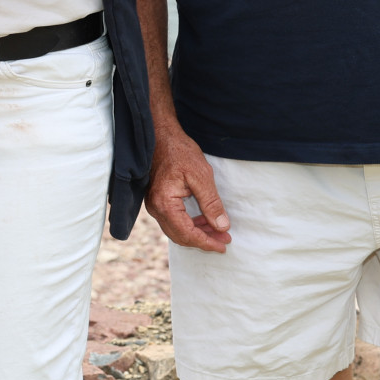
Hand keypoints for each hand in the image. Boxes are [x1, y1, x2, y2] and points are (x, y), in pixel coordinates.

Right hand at [147, 124, 232, 251]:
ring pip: (176, 230)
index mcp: (165, 203)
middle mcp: (155, 208)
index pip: (188, 234)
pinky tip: (203, 219)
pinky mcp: (157, 200)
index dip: (207, 242)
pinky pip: (173, 221)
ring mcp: (154, 205)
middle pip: (180, 236)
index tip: (224, 245)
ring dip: (197, 233)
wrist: (161, 135)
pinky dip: (189, 224)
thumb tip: (222, 226)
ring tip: (218, 230)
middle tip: (224, 238)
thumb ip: (212, 203)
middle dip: (204, 240)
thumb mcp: (202, 176)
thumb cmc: (179, 151)